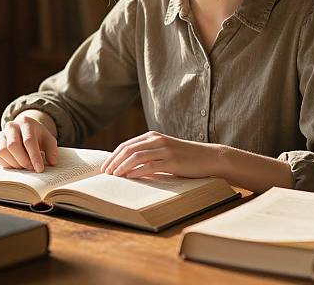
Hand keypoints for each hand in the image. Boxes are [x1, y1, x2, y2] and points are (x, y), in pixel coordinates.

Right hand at [0, 110, 57, 172]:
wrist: (25, 130)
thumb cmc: (38, 136)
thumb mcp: (48, 139)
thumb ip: (52, 150)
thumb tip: (52, 162)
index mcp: (26, 122)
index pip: (28, 140)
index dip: (34, 156)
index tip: (39, 169)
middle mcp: (11, 126)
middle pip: (13, 145)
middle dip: (23, 161)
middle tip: (31, 169)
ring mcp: (1, 134)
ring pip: (3, 151)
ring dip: (14, 163)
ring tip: (24, 167)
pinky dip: (6, 164)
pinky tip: (16, 165)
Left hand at [100, 131, 222, 178]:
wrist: (209, 157)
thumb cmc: (185, 157)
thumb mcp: (165, 151)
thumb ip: (149, 153)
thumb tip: (129, 167)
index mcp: (153, 136)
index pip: (126, 145)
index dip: (113, 156)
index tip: (104, 167)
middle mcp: (157, 140)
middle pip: (128, 149)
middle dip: (114, 161)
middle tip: (105, 173)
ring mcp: (165, 150)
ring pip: (136, 156)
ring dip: (122, 167)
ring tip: (114, 176)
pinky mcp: (172, 161)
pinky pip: (150, 165)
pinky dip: (137, 171)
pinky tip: (129, 177)